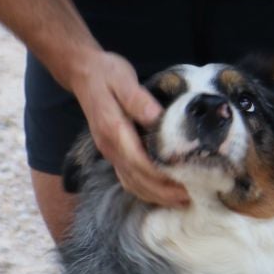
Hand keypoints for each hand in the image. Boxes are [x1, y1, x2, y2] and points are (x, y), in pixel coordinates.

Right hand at [69, 51, 189, 207]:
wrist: (82, 72)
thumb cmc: (106, 73)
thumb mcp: (124, 80)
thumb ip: (139, 101)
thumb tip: (158, 119)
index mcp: (113, 130)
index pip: (139, 162)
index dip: (162, 178)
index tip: (185, 185)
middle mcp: (109, 147)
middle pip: (137, 179)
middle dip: (163, 193)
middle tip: (191, 199)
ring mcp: (109, 152)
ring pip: (131, 183)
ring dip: (155, 195)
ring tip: (181, 201)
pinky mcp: (112, 152)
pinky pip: (128, 178)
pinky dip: (145, 190)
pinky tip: (161, 193)